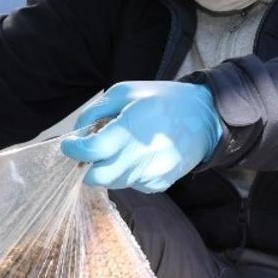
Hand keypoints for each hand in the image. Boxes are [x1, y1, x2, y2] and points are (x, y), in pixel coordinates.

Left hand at [60, 80, 222, 193]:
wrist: (207, 116)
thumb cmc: (162, 100)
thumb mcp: (125, 92)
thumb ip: (94, 112)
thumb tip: (76, 135)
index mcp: (132, 128)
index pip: (91, 152)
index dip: (74, 150)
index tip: (70, 144)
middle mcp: (142, 155)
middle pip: (96, 178)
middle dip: (87, 166)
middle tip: (92, 151)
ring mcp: (152, 173)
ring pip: (112, 183)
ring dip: (108, 169)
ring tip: (122, 148)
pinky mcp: (160, 184)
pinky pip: (131, 186)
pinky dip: (127, 174)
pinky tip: (139, 156)